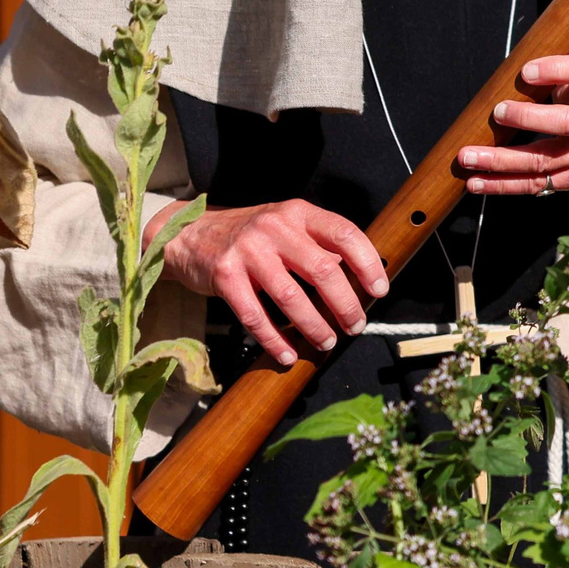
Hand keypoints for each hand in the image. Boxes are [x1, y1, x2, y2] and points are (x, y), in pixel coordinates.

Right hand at [150, 198, 388, 366]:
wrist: (189, 235)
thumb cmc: (251, 236)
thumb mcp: (287, 227)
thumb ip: (318, 245)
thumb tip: (359, 278)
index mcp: (299, 213)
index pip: (344, 233)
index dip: (367, 263)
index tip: (380, 289)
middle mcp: (276, 227)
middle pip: (322, 269)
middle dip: (345, 304)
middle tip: (356, 325)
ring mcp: (248, 250)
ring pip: (291, 296)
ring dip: (314, 326)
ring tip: (327, 342)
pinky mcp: (224, 275)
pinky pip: (254, 315)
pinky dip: (274, 340)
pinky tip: (287, 355)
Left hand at [461, 54, 568, 196]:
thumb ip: (553, 75)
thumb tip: (502, 75)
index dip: (558, 70)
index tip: (526, 71)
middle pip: (567, 123)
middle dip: (529, 118)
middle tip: (498, 112)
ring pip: (543, 161)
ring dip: (501, 161)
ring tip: (467, 157)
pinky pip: (534, 184)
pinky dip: (502, 184)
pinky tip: (476, 182)